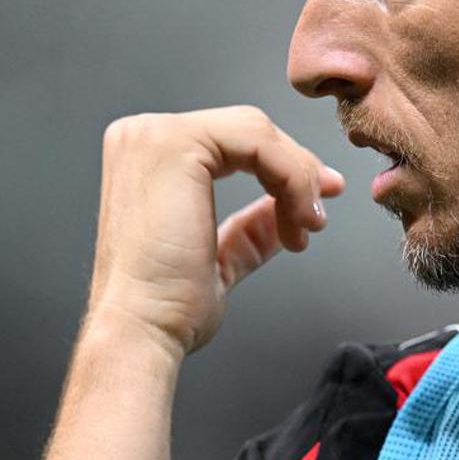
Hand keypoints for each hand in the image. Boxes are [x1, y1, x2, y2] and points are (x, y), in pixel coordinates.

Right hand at [84, 106, 344, 358]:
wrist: (141, 329)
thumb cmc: (165, 304)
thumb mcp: (219, 254)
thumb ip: (250, 226)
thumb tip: (287, 210)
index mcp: (146, 156)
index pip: (232, 141)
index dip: (283, 168)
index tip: (314, 206)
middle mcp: (143, 136)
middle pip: (248, 130)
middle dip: (296, 171)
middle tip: (318, 214)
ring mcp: (155, 135)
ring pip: (258, 133)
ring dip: (296, 180)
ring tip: (305, 226)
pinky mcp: (175, 143)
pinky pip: (258, 143)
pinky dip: (290, 178)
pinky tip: (296, 219)